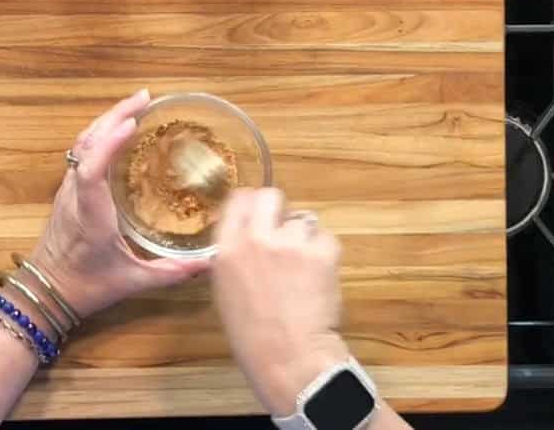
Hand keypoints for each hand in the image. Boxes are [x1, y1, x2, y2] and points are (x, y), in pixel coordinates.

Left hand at [27, 89, 208, 319]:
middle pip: (86, 145)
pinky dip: (100, 134)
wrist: (45, 292)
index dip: (108, 144)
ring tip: (135, 106)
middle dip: (113, 116)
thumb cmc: (86, 287)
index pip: (92, 172)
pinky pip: (81, 153)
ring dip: (105, 120)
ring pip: (81, 144)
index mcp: (91, 216)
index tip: (131, 124)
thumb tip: (209, 263)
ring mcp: (68, 190)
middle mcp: (76, 196)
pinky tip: (118, 130)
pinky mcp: (67, 191)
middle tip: (144, 98)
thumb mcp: (132, 281)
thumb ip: (171, 272)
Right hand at [212, 188, 349, 416]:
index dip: (251, 204)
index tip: (259, 214)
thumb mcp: (227, 292)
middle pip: (270, 196)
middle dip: (280, 209)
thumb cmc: (254, 336)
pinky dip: (325, 255)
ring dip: (305, 238)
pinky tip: (319, 279)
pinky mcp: (320, 252)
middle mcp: (256, 239)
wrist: (289, 358)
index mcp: (227, 250)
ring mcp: (290, 243)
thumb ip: (235, 256)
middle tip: (286, 233)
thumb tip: (250, 236)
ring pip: (303, 220)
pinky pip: (326, 239)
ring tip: (304, 270)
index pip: (238, 200)